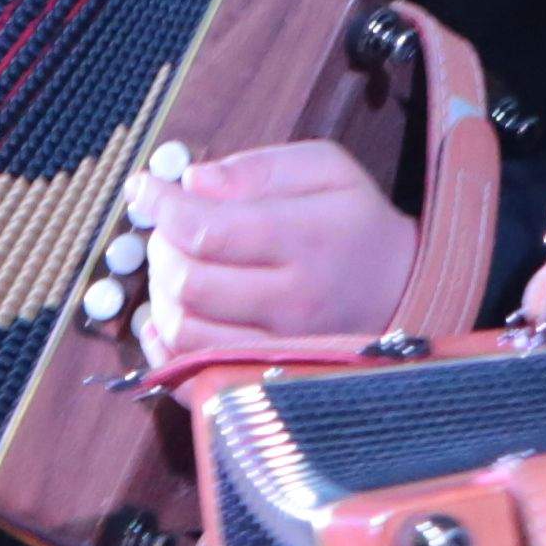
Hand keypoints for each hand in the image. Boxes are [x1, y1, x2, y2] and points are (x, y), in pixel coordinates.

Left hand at [138, 141, 421, 364]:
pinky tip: (168, 315)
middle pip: (188, 282)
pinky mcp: (266, 378)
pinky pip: (193, 375)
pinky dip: (163, 346)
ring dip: (161, 294)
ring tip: (177, 267)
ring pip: (184, 332)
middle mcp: (293, 302)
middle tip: (169, 229)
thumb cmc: (355, 223)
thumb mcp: (325, 170)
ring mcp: (279, 349)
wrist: (402, 291)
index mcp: (307, 240)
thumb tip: (193, 181)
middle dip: (161, 248)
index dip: (160, 206)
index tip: (142, 188)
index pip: (207, 229)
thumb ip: (258, 167)